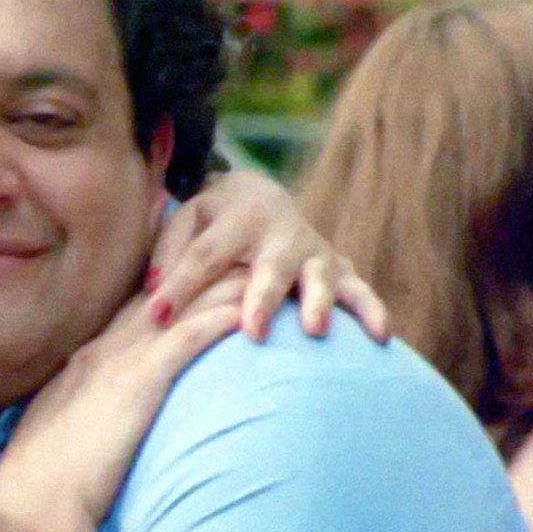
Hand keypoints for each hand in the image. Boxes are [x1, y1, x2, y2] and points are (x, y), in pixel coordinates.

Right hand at [0, 283, 242, 531]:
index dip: (169, 291)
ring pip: (178, 310)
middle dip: (198, 274)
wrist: (35, 495)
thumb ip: (84, 413)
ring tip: (254, 274)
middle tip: (235, 257)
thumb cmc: (45, 477)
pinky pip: (185, 341)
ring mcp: (119, 363)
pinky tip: (242, 311)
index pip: (135, 312)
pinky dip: (215, 321)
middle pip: (161, 299)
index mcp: (85, 361)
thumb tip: (99, 418)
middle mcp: (103, 351)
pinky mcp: (138, 384)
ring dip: (217, 289)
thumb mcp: (62, 431)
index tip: (196, 275)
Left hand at [148, 170, 388, 342]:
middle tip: (252, 331)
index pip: (202, 255)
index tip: (156, 315)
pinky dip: (372, 310)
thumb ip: (166, 252)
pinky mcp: (336, 268)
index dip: (178, 285)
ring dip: (317, 304)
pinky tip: (380, 337)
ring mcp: (312, 251)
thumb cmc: (211, 220)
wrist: (259, 194)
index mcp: (236, 219)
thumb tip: (151, 292)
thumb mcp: (184, 220)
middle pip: (270, 268)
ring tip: (314, 331)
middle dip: (262, 298)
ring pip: (319, 277)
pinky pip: (358, 290)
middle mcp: (280, 233)